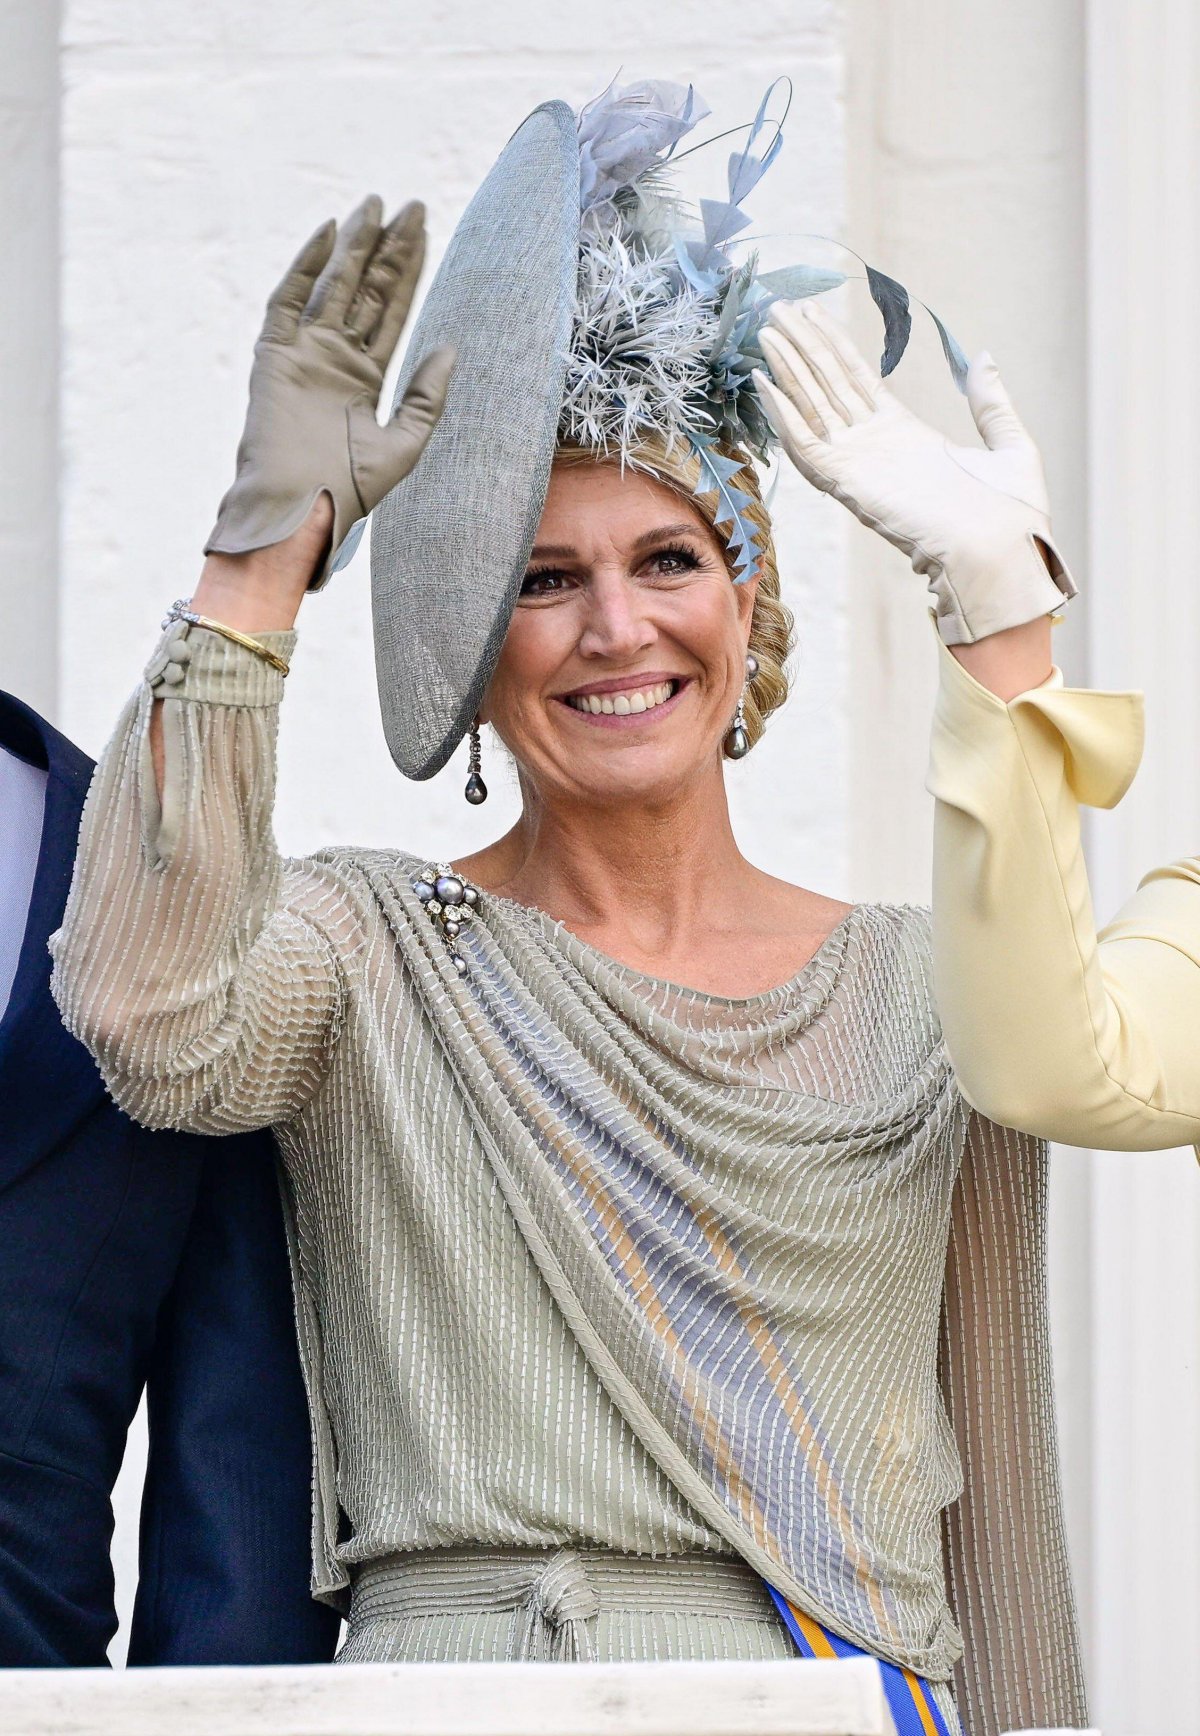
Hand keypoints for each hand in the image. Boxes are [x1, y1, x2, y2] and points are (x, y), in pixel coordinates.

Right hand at [205, 195, 454, 590]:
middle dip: (387, 250)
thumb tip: (450, 348)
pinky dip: (306, 267)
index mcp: (366, 379)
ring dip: (354, 247)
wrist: (300, 510)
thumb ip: (427, 396)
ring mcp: (304, 354)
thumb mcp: (405, 444)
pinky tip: (330, 234)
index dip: (407, 273)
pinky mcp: (275, 355)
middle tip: (410, 207)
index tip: (424, 233)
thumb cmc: (350, 490)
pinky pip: (288, 301)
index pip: (392, 312)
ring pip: (333, 287)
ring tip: (376, 207)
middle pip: (367, 291)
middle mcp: (336, 360)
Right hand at [753, 299, 1076, 644]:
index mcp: (906, 435)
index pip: (857, 381)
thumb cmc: (1011, 515)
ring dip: (787, 367)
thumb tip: (984, 358)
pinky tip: (765, 382)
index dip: (834, 345)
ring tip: (765, 330)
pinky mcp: (848, 481)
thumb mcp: (1010, 444)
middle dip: (803, 346)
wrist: (1003, 553)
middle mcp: (874, 446)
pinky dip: (783, 414)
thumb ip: (991, 402)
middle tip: (776, 309)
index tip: (812, 314)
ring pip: (812, 405)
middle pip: (828, 384)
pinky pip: (806, 442)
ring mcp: (858, 462)